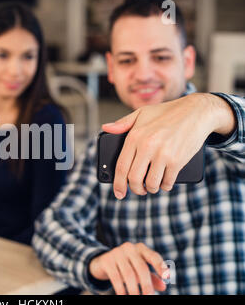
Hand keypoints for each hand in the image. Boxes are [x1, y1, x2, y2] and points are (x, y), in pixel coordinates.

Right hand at [89, 242, 167, 294]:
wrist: (103, 262)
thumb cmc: (127, 266)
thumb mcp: (139, 270)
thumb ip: (152, 277)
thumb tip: (163, 287)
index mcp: (141, 248)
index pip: (153, 256)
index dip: (160, 266)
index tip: (167, 277)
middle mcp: (129, 248)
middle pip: (142, 267)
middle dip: (146, 285)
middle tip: (149, 296)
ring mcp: (117, 252)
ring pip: (129, 274)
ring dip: (134, 290)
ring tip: (136, 298)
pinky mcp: (106, 260)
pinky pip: (116, 277)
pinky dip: (121, 289)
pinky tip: (123, 296)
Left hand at [102, 93, 220, 198]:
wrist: (197, 112)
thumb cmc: (167, 113)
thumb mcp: (142, 113)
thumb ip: (122, 123)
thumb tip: (106, 128)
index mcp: (134, 136)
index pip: (121, 166)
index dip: (118, 183)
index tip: (118, 193)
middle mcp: (147, 146)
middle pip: (134, 179)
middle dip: (135, 189)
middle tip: (139, 190)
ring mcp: (163, 154)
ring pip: (151, 184)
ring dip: (151, 189)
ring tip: (152, 185)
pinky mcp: (177, 160)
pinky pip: (167, 182)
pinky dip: (165, 185)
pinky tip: (164, 182)